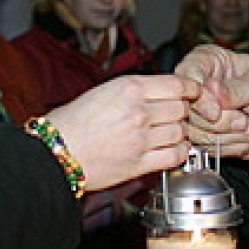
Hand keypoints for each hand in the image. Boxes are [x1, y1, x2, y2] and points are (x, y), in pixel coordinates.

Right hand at [46, 75, 196, 191]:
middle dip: (184, 112)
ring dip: (181, 133)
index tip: (194, 93)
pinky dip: (180, 152)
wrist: (54, 152)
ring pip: (181, 132)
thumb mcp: (104, 92)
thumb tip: (161, 93)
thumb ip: (135, 91)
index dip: (192, 89)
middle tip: (176, 116)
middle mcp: (139, 111)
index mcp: (129, 88)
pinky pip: (175, 155)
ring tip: (170, 133)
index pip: (178, 85)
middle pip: (182, 108)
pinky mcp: (139, 163)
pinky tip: (172, 149)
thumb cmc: (72, 122)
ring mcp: (141, 138)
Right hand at [175, 45, 248, 162]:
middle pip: (189, 111)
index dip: (199, 99)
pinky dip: (232, 146)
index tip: (215, 112)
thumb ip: (238, 89)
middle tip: (244, 121)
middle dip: (221, 122)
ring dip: (229, 136)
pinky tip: (248, 136)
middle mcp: (197, 85)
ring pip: (197, 133)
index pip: (186, 78)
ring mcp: (198, 112)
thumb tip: (213, 91)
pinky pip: (208, 148)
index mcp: (206, 61)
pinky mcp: (203, 134)